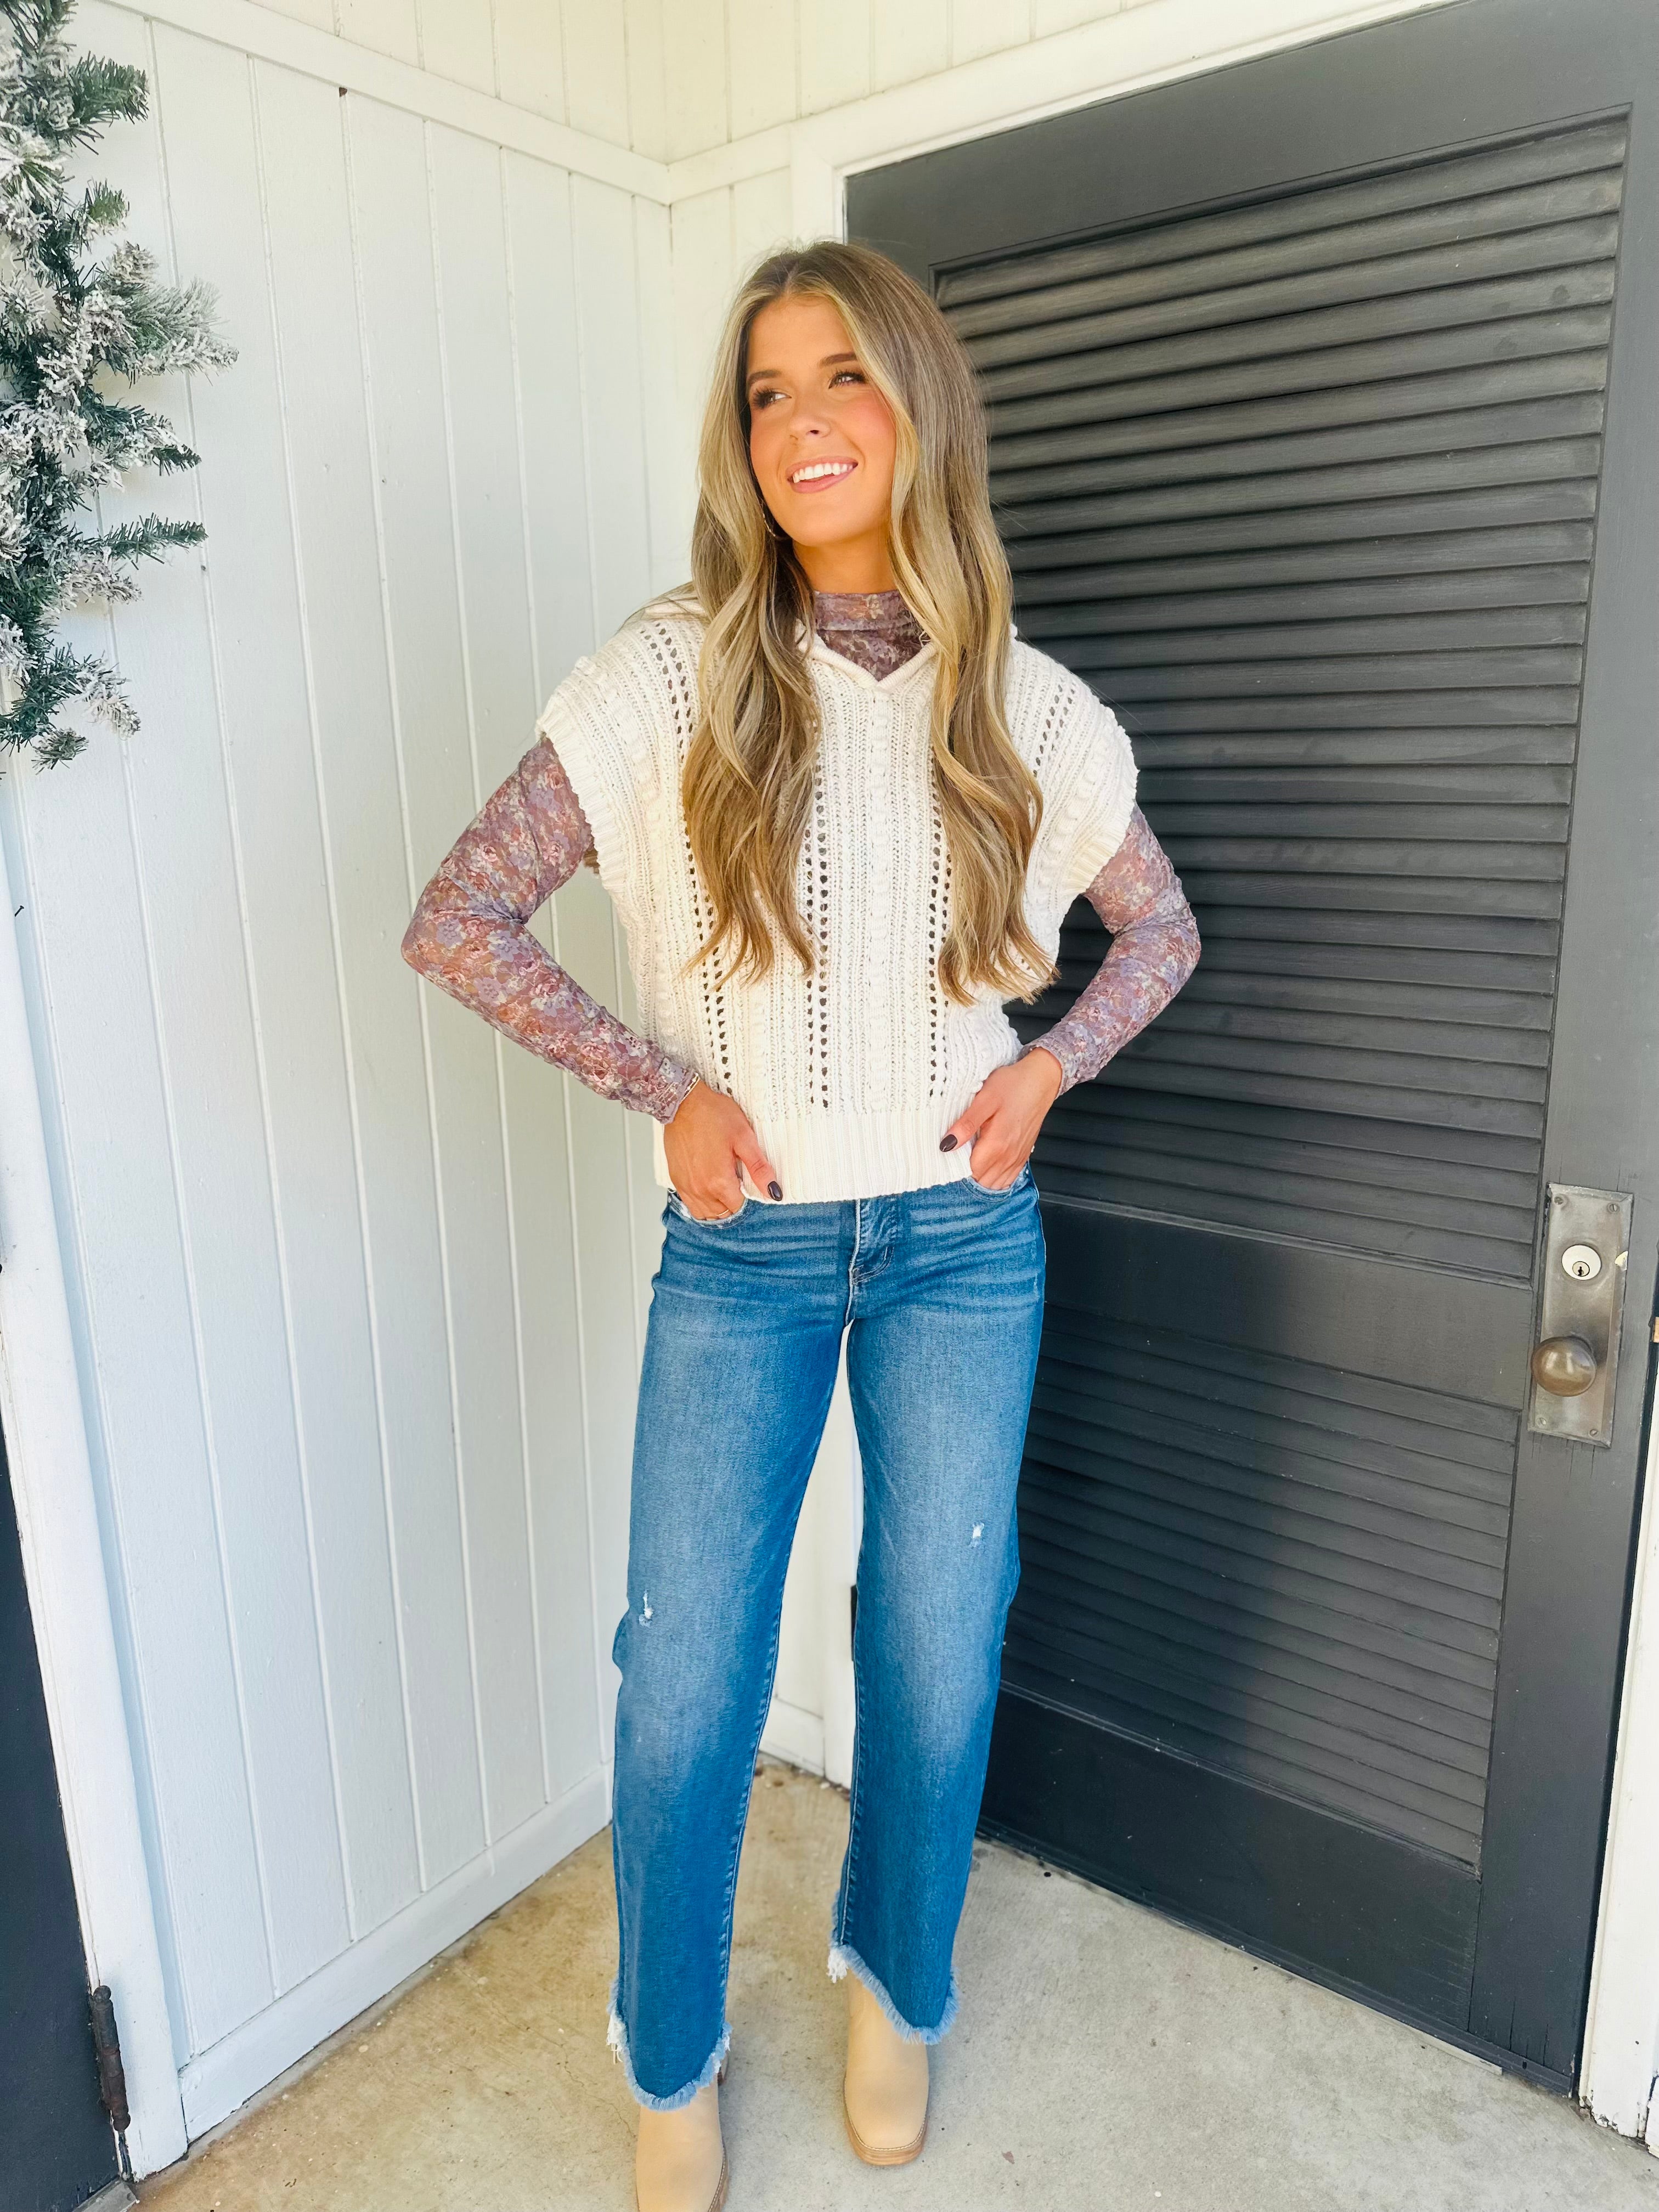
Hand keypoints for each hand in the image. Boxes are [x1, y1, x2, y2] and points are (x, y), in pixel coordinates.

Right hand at [663, 1079, 782, 1219]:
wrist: (683, 1103)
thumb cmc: (713, 1115)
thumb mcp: (744, 1138)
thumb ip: (759, 1169)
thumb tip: (774, 1192)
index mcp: (719, 1182)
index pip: (739, 1207)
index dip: (748, 1196)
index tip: (748, 1181)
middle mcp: (700, 1190)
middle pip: (724, 1213)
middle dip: (734, 1202)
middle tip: (737, 1180)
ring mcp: (686, 1187)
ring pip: (707, 1213)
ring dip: (718, 1206)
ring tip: (724, 1186)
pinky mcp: (676, 1180)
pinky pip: (691, 1205)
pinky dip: (702, 1203)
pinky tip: (709, 1187)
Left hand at [941, 1049, 1062, 1189]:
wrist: (1040, 1080)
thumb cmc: (1012, 1085)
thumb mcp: (984, 1099)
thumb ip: (966, 1125)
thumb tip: (946, 1146)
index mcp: (997, 1145)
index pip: (969, 1172)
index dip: (955, 1166)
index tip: (949, 1153)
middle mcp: (1008, 1157)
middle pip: (981, 1181)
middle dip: (966, 1173)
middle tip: (957, 1154)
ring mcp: (1017, 1158)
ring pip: (994, 1184)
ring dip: (980, 1177)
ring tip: (970, 1158)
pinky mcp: (1023, 1156)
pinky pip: (1007, 1179)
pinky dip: (994, 1178)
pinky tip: (987, 1163)